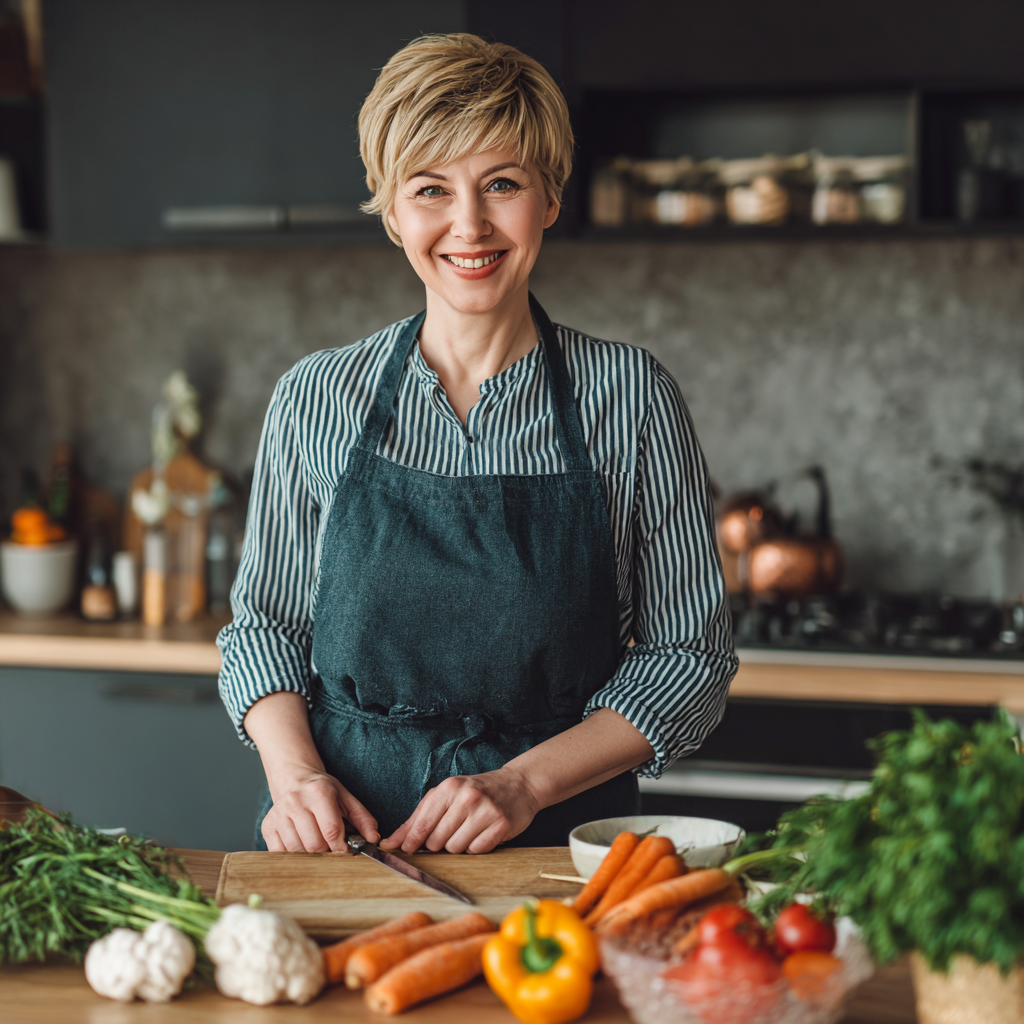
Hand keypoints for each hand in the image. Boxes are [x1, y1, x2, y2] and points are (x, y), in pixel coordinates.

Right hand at [262, 768, 378, 852]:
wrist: (294, 779)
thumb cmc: (323, 791)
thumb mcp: (346, 799)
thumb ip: (363, 819)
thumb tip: (374, 839)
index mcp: (319, 792)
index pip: (331, 830)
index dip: (341, 848)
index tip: (346, 852)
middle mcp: (296, 802)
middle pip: (314, 844)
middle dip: (327, 854)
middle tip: (332, 851)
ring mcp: (279, 815)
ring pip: (297, 851)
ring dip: (311, 856)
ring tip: (318, 846)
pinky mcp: (268, 826)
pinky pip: (281, 853)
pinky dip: (294, 856)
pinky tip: (302, 846)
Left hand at [379, 765, 537, 854]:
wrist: (517, 785)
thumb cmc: (475, 791)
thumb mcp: (445, 796)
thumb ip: (417, 820)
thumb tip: (389, 843)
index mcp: (449, 788)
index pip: (422, 824)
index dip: (412, 842)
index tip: (408, 850)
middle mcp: (467, 798)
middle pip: (437, 841)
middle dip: (438, 843)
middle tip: (449, 832)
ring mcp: (485, 811)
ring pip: (455, 848)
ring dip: (458, 846)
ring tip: (467, 830)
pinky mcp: (501, 825)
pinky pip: (477, 850)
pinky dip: (476, 846)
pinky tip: (481, 833)